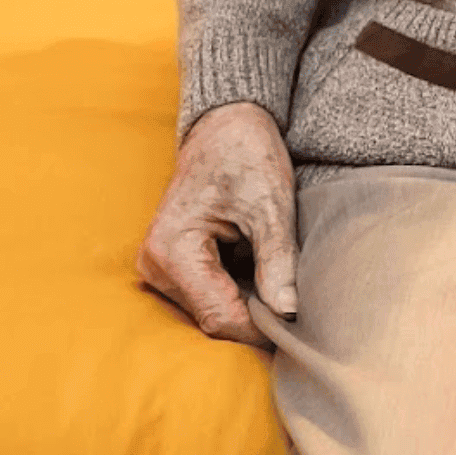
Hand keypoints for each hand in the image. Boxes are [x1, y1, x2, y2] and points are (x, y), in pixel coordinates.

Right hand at [136, 101, 298, 346]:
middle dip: (256, 318)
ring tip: (283, 285)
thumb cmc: (246, 154)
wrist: (226, 124)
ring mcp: (160, 266)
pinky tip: (266, 276)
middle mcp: (155, 265)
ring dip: (248, 304)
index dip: (260, 329)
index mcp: (173, 251)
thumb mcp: (270, 204)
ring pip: (211, 309)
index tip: (298, 330)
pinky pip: (209, 293)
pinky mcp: (173, 263)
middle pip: (213, 317)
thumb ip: (278, 260)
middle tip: (300, 310)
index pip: (219, 315)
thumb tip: (288, 311)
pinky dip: (239, 289)